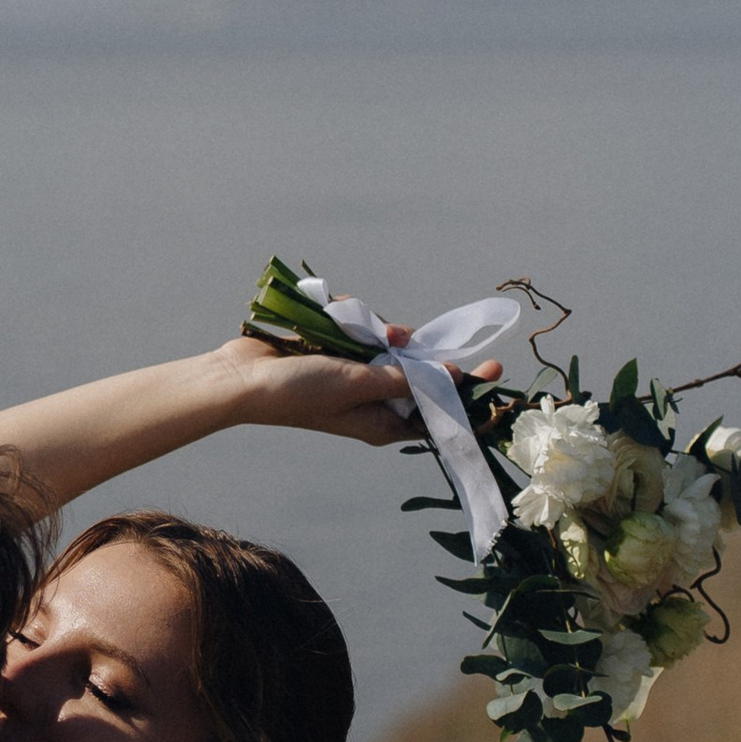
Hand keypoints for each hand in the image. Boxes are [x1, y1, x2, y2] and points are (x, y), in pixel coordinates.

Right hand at [211, 326, 501, 446]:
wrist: (243, 378)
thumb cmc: (300, 392)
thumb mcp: (359, 384)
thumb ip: (406, 378)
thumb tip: (453, 374)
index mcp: (385, 423)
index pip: (440, 412)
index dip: (470, 394)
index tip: (497, 372)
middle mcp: (376, 400)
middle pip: (419, 371)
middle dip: (412, 349)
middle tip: (405, 335)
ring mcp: (356, 374)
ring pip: (390, 343)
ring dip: (375, 329)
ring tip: (350, 329)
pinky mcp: (339, 351)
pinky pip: (362, 329)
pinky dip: (350, 319)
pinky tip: (329, 319)